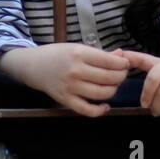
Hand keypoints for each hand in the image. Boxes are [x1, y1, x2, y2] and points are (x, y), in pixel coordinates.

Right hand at [0, 44, 128, 117]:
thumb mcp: (77, 48)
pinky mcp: (66, 100)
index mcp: (79, 53)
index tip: (125, 64)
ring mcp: (70, 87)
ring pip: (102, 94)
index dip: (122, 64)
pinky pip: (87, 110)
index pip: (109, 61)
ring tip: (113, 85)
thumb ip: (99, 54)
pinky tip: (105, 105)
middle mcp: (75, 71)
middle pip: (108, 78)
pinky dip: (100, 110)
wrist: (34, 66)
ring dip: (113, 90)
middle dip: (120, 77)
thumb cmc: (57, 55)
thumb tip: (121, 55)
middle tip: (121, 74)